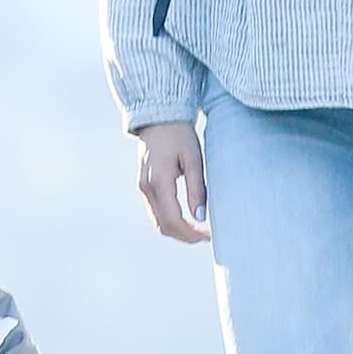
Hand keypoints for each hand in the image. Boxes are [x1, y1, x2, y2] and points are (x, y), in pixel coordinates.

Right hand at [135, 122, 209, 243]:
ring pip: (159, 222)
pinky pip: (156, 212)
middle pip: (164, 226)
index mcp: (159, 182)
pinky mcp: (144, 186)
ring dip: (178, 230)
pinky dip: (171, 220)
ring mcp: (143, 188)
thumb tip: (200, 216)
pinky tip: (188, 218)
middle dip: (185, 236)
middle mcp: (146, 188)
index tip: (209, 236)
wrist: (159, 117)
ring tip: (200, 229)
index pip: (173, 220)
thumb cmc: (179, 134)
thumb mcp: (193, 159)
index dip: (191, 233)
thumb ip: (196, 188)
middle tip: (207, 236)